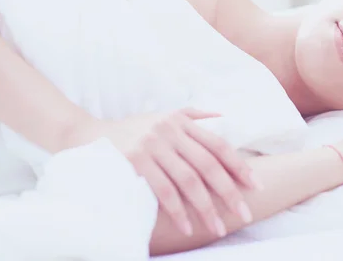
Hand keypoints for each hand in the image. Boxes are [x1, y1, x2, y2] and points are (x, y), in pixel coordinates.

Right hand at [71, 108, 259, 237]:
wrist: (88, 134)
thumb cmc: (131, 128)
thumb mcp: (163, 115)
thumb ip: (194, 115)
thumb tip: (224, 118)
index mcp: (181, 121)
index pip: (218, 145)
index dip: (239, 166)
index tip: (255, 186)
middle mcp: (170, 132)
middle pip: (208, 165)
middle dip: (229, 191)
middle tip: (243, 214)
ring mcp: (152, 146)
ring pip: (188, 181)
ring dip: (205, 207)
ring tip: (217, 227)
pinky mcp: (135, 162)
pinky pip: (163, 190)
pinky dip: (177, 211)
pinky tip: (187, 227)